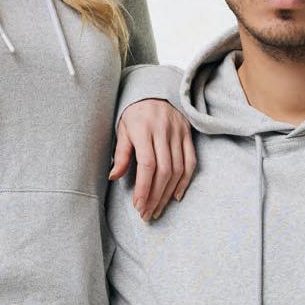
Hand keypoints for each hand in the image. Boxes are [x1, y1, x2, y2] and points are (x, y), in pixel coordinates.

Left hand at [109, 99, 196, 220]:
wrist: (154, 91)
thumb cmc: (134, 114)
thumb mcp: (122, 129)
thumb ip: (121, 153)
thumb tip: (114, 177)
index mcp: (143, 129)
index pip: (147, 165)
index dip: (144, 188)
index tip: (138, 205)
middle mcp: (163, 131)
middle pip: (164, 171)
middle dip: (155, 196)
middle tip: (147, 214)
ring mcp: (178, 132)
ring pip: (178, 169)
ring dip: (168, 193)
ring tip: (158, 208)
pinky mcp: (188, 134)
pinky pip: (190, 162)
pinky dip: (185, 181)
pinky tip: (176, 195)